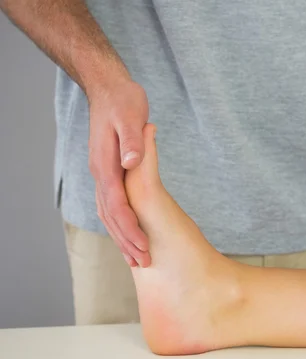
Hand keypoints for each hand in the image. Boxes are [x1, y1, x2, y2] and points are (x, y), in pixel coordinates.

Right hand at [88, 79, 150, 266]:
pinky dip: (117, 221)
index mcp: (107, 165)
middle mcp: (100, 173)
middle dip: (126, 240)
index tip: (142, 247)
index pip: (117, 206)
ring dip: (121, 235)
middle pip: (111, 215)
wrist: (107, 87)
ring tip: (135, 256)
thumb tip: (132, 162)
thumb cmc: (123, 101)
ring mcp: (101, 172)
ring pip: (107, 212)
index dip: (130, 228)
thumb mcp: (131, 116)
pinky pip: (109, 203)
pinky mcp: (106, 170)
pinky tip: (126, 230)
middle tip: (143, 263)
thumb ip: (133, 141)